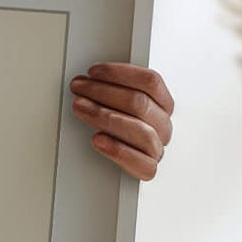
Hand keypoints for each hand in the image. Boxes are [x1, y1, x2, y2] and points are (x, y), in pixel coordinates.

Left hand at [68, 62, 173, 178]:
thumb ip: (115, 91)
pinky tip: (97, 139)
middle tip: (78, 88)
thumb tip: (91, 78)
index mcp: (163, 105)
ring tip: (80, 108)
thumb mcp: (121, 106)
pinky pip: (140, 162)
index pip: (150, 82)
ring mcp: (157, 148)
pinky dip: (117, 150)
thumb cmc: (120, 130)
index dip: (120, 74)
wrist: (121, 168)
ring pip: (139, 130)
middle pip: (139, 103)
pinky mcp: (148, 170)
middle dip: (103, 91)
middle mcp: (163, 125)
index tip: (93, 72)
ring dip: (104, 116)